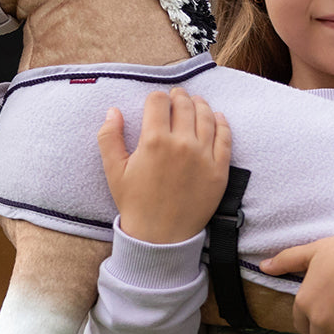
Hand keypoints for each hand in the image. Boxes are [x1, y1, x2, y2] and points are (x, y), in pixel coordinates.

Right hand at [97, 87, 230, 243]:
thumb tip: (113, 111)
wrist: (160, 237)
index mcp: (154, 140)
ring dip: (200, 104)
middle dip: (178, 96)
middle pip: (184, 104)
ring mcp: (204, 156)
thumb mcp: (113, 171)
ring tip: (195, 102)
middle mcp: (182, 143)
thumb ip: (109, 137)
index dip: (156, 97)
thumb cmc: (135, 204)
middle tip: (176, 97)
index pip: (158, 101)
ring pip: (206, 116)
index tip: (156, 102)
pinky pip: (225, 137)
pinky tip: (217, 118)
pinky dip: (221, 123)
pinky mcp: (220, 169)